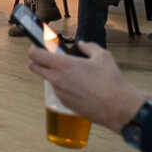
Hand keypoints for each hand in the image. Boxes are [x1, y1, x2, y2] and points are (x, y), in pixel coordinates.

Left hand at [27, 41, 146, 131]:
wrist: (118, 107)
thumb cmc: (111, 82)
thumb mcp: (102, 56)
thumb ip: (89, 47)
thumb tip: (83, 44)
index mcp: (63, 65)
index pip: (34, 54)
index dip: (34, 48)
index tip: (38, 46)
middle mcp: (57, 79)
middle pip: (33, 67)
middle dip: (37, 60)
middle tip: (49, 57)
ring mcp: (59, 93)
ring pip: (48, 80)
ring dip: (54, 75)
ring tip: (74, 74)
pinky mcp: (65, 103)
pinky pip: (59, 91)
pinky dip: (64, 87)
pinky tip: (80, 87)